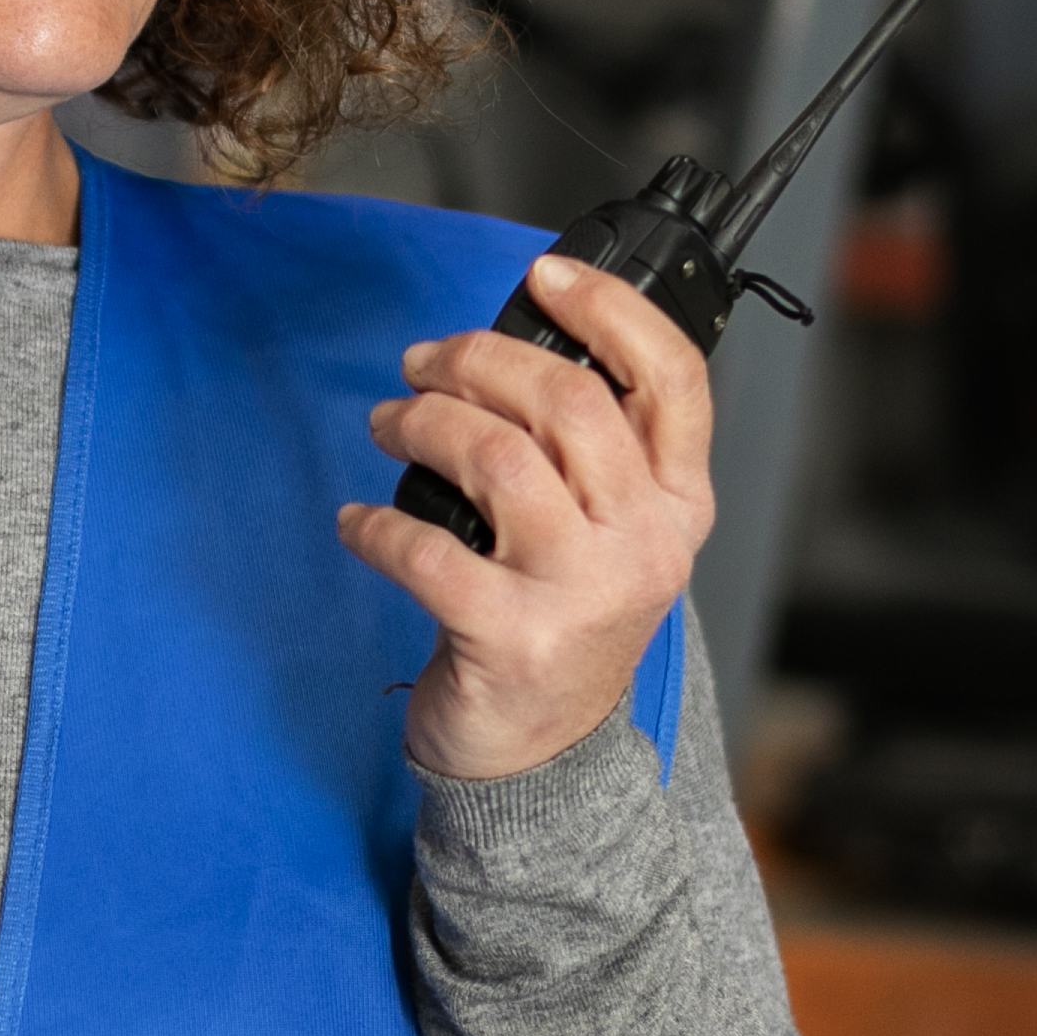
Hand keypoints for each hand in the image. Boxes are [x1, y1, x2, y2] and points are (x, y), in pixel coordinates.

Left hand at [333, 250, 713, 781]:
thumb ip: (594, 452)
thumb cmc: (564, 623)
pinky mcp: (511, 636)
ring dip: (422, 422)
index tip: (545, 275)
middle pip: (567, 401)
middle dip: (476, 360)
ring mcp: (582, 593)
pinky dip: (375, 525)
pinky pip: (425, 549)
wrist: (544, 761)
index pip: (671, 379)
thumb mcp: (611, 535)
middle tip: (422, 362)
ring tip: (389, 425)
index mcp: (679, 506)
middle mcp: (645, 545)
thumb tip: (511, 349)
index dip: (609, 309)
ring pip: (495, 455)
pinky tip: (357, 523)